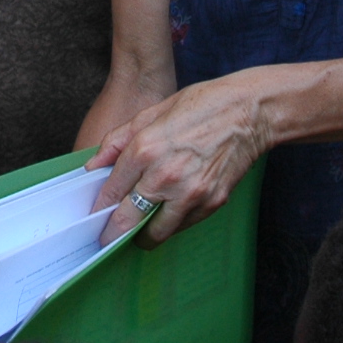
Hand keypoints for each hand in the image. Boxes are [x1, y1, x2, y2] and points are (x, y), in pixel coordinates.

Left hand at [89, 72, 271, 244]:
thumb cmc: (202, 105)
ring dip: (144, 234)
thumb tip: (93, 165)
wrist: (249, 112)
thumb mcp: (151, 113)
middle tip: (108, 237)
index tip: (96, 217)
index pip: (111, 193)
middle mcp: (164, 175)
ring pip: (155, 233)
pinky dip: (172, 224)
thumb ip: (117, 141)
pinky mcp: (211, 202)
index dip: (99, 208)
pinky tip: (169, 212)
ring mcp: (190, 193)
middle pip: (127, 221)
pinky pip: (182, 226)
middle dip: (113, 233)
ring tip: (140, 228)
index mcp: (145, 149)